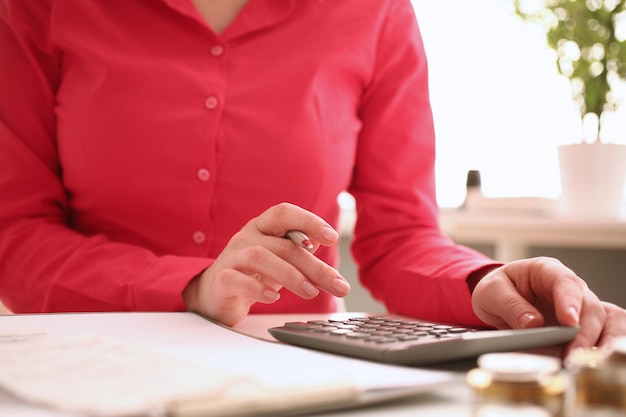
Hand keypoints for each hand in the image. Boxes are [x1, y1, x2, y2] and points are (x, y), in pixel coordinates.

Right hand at [182, 202, 350, 325]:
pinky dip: (257, 288)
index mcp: (263, 227)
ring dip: (291, 275)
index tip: (332, 237)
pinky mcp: (220, 279)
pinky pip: (237, 279)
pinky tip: (274, 298)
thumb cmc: (252, 274)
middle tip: (337, 285)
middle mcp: (247, 237)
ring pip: (261, 257)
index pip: (284, 214)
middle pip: (283, 245)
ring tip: (311, 292)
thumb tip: (322, 242)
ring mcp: (232, 256)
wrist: (215, 294)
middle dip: (314, 266)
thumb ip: (300, 252)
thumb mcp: (280, 260)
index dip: (309, 221)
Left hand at [471, 257, 625, 354]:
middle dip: (585, 332)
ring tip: (584, 361)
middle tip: (574, 354)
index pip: (565, 282)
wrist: (497, 299)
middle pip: (590, 306)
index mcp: (546, 271)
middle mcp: (569, 287)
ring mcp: (578, 307)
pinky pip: (602, 335)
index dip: (570, 302)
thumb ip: (510, 305)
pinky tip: (593, 361)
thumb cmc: (497, 289)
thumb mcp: (491, 291)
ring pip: (603, 322)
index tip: (569, 322)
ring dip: (598, 342)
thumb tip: (533, 323)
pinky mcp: (581, 326)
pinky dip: (600, 347)